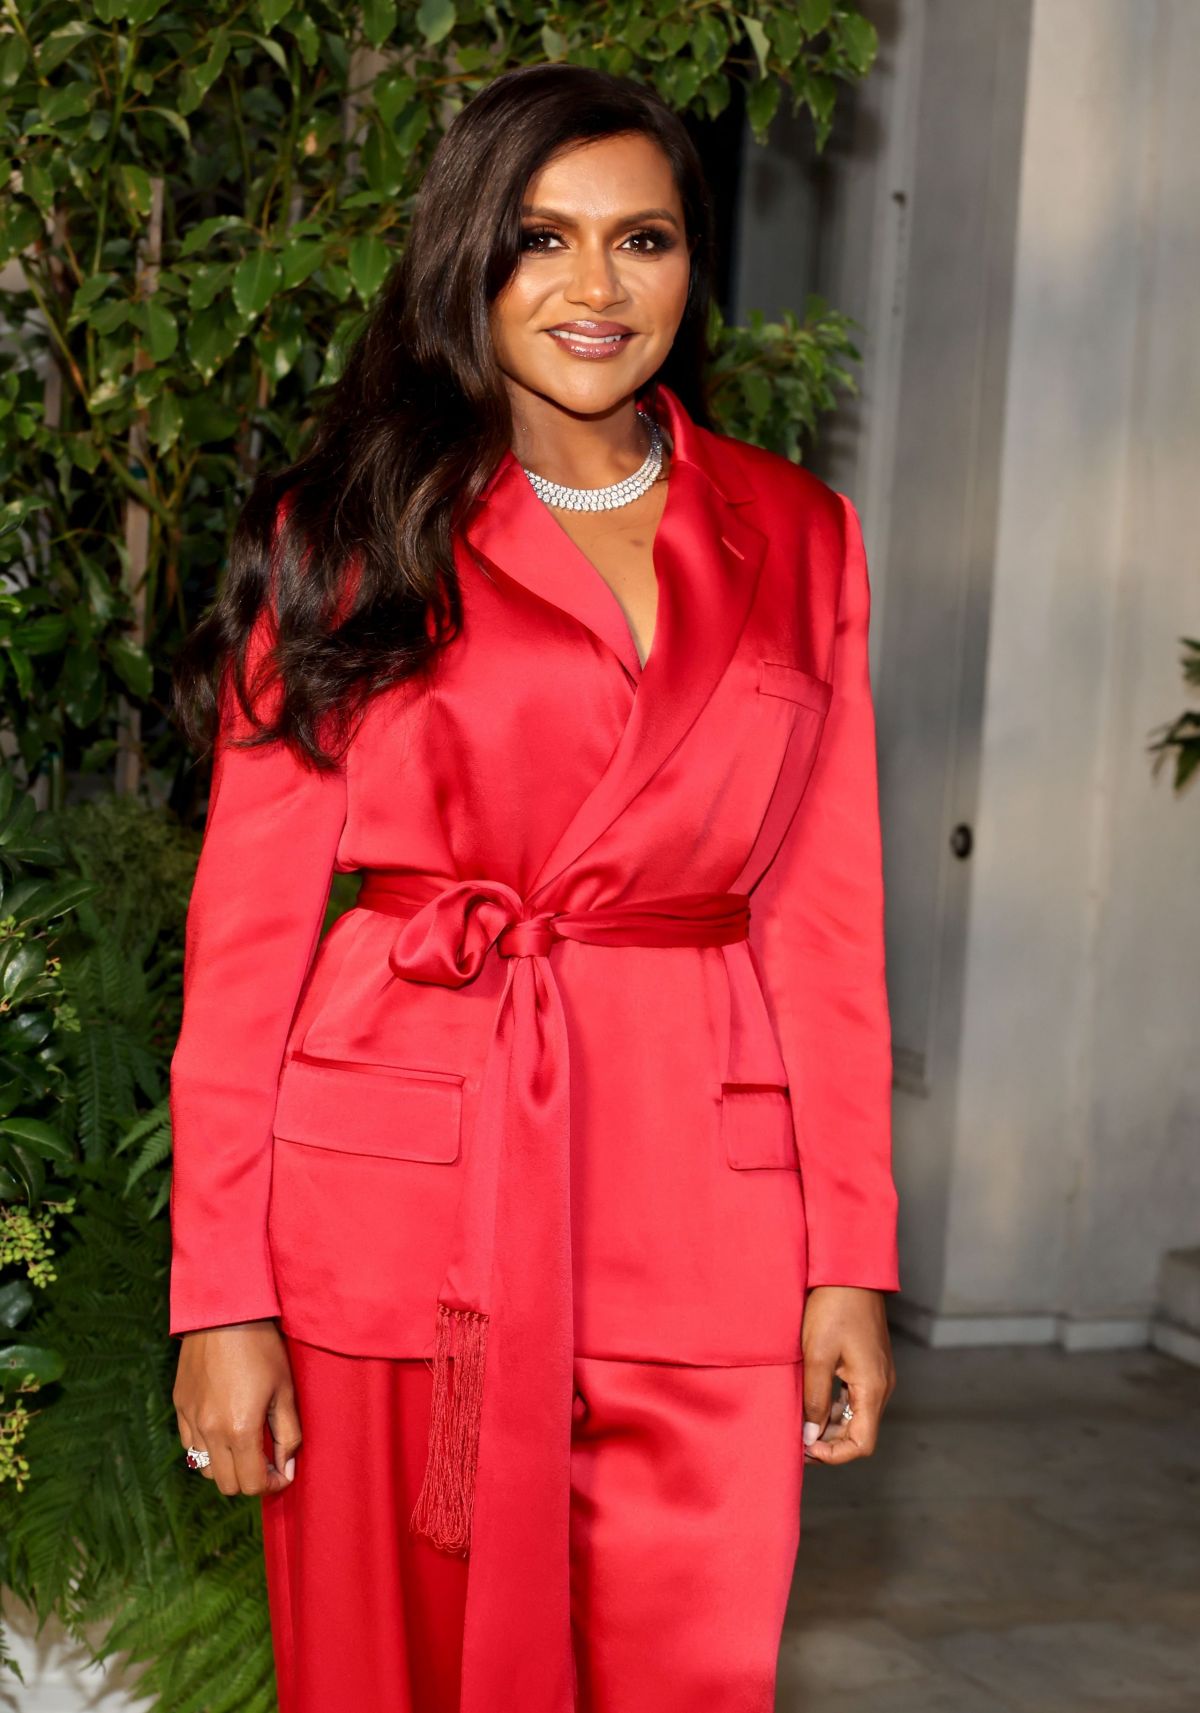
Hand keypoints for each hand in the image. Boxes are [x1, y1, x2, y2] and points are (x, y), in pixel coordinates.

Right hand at [173, 1319, 300, 1496]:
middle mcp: (210, 1431)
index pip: (253, 1483)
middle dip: (250, 1479)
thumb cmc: (261, 1347)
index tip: (282, 1472)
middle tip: (266, 1460)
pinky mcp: (180, 1406)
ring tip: (244, 1445)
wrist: (224, 1313)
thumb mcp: (285, 1390)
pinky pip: (189, 1445)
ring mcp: (191, 1419)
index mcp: (240, 1429)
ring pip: (205, 1468)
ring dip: (227, 1466)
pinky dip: (207, 1448)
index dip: (272, 1484)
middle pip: (227, 1484)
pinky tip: (223, 1428)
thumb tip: (287, 1467)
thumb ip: (289, 1434)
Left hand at [800, 1285, 894, 1464]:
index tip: (807, 1449)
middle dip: (830, 1444)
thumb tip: (811, 1437)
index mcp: (872, 1388)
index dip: (834, 1455)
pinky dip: (836, 1409)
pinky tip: (814, 1404)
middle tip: (797, 1441)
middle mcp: (882, 1386)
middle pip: (860, 1434)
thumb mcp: (816, 1355)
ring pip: (857, 1417)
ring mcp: (878, 1376)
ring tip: (801, 1425)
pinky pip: (856, 1399)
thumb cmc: (833, 1308)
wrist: (850, 1273)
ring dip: (831, 1427)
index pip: (862, 1443)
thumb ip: (814, 1399)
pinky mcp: (870, 1366)